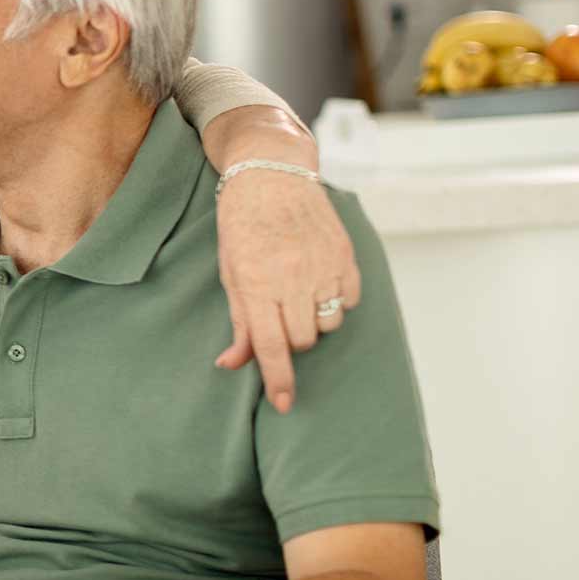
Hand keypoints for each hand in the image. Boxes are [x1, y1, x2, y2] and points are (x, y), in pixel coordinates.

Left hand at [214, 171, 360, 413]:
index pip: (270, 346)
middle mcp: (292, 278)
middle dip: (292, 340)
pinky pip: (349, 300)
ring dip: (315, 321)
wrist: (271, 175)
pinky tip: (319, 279)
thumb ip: (238, 322)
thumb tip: (231, 364)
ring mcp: (323, 266)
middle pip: (302, 340)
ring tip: (299, 295)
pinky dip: (336, 300)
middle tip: (280, 314)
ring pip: (329, 324)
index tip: (284, 404)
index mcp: (256, 284)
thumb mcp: (229, 273)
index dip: (278, 380)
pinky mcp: (346, 255)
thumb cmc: (241, 227)